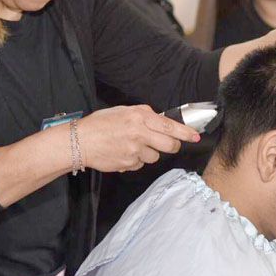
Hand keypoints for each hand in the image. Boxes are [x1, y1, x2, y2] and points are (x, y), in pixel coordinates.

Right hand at [77, 105, 199, 172]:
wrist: (80, 141)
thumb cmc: (101, 123)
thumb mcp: (124, 110)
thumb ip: (145, 115)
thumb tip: (163, 122)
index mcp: (140, 118)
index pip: (170, 126)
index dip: (185, 133)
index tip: (196, 137)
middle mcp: (139, 134)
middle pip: (169, 146)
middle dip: (172, 146)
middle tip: (167, 144)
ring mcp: (134, 151)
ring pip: (155, 157)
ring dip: (149, 153)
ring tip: (132, 146)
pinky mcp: (128, 164)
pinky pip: (141, 164)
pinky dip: (136, 160)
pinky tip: (123, 153)